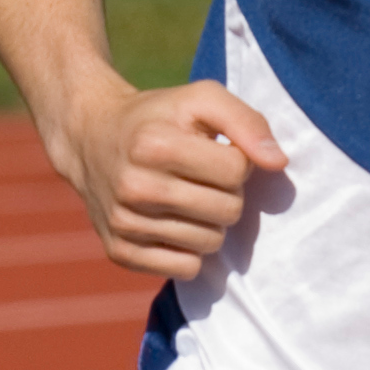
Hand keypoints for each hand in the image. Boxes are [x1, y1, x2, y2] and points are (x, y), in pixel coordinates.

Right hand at [56, 76, 286, 278]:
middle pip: (229, 211)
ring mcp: (124, 223)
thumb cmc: (158, 118)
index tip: (214, 151)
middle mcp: (135, 187)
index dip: (236, 160)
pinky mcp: (119, 252)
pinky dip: (189, 250)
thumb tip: (278, 163)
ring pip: (210, 243)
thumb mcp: (201, 100)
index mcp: (154, 144)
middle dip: (226, 193)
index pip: (237, 171)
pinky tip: (173, 223)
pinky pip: (185, 270)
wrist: (90, 138)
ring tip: (186, 197)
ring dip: (210, 222)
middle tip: (201, 177)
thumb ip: (247, 122)